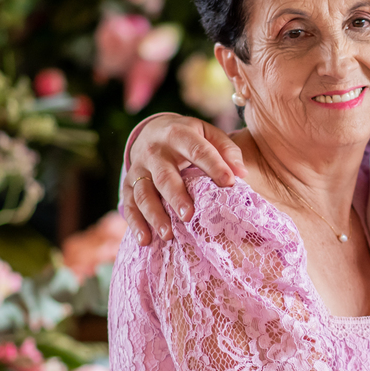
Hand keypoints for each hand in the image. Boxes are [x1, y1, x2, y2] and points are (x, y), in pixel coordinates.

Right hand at [121, 114, 247, 244]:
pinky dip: (135, 223)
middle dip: (176, 197)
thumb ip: (226, 150)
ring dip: (154, 215)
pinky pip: (129, 204)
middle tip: (189, 217)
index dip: (214, 166)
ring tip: (168, 235)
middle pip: (164, 176)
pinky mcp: (128, 183)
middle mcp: (155, 152)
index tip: (230, 183)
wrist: (151, 130)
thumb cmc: (190, 137)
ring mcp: (139, 168)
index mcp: (179, 135)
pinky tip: (145, 240)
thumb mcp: (208, 133)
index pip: (198, 150)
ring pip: (143, 193)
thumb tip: (241, 173)